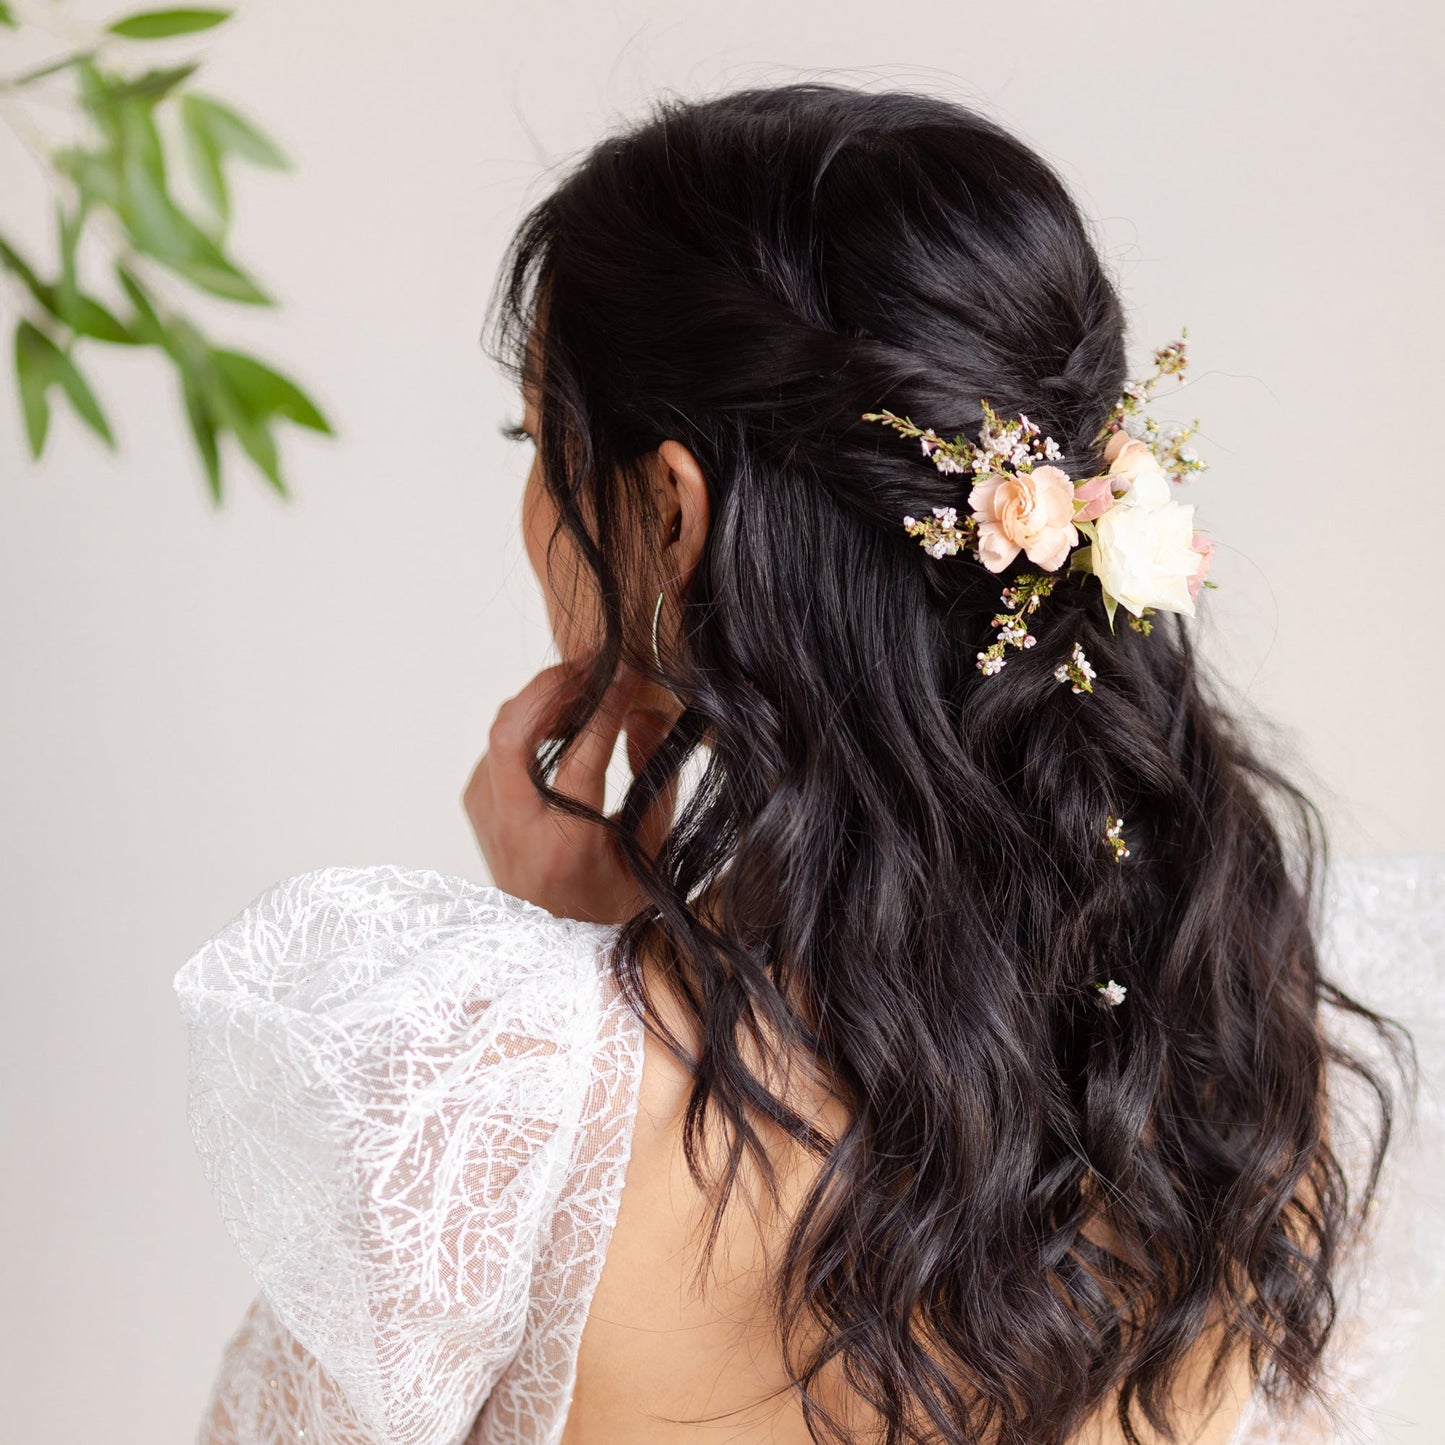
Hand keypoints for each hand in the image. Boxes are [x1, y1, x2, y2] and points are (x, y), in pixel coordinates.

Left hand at [462, 660, 678, 922]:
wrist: (553, 942)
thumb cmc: (610, 902)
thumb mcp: (651, 851)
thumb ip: (655, 784)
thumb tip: (648, 715)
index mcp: (564, 843)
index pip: (582, 755)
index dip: (608, 705)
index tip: (628, 673)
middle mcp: (514, 827)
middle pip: (513, 729)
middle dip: (553, 684)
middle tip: (593, 663)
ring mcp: (487, 814)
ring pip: (502, 728)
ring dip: (542, 697)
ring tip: (586, 683)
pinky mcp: (477, 804)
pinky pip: (501, 744)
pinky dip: (532, 721)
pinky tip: (564, 718)